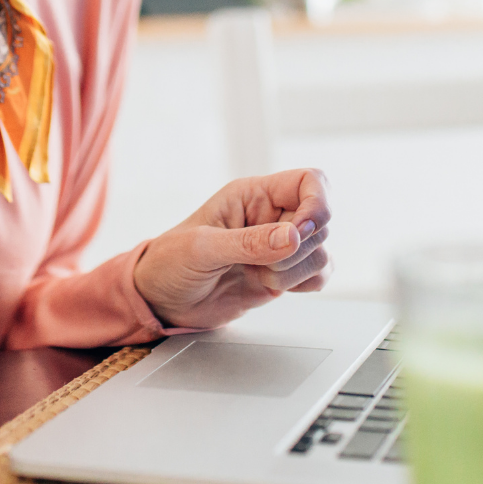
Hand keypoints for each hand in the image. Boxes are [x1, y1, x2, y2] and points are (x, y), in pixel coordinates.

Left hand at [132, 169, 331, 329]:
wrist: (161, 301)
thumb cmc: (170, 263)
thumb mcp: (202, 249)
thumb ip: (248, 243)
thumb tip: (294, 237)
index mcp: (253, 195)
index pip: (309, 182)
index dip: (317, 204)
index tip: (300, 232)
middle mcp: (271, 216)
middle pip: (320, 221)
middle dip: (299, 249)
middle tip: (263, 264)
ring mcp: (279, 247)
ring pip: (321, 252)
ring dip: (296, 272)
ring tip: (259, 277)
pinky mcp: (283, 274)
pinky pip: (318, 274)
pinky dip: (304, 284)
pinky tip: (271, 286)